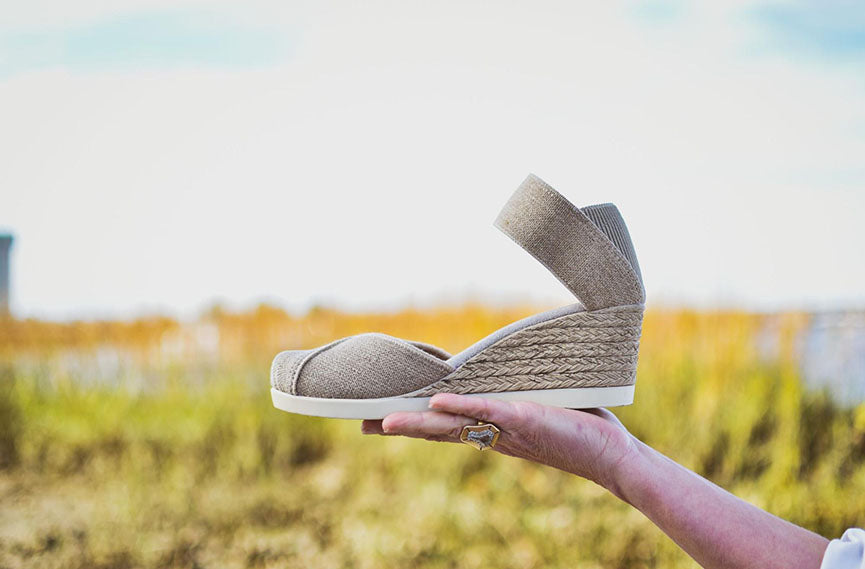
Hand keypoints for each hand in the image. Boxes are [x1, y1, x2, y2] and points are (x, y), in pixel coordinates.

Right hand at [361, 393, 637, 492]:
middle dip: (402, 427)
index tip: (380, 420)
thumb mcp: (541, 408)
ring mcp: (505, 428)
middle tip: (364, 424)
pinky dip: (459, 408)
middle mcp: (492, 434)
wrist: (612, 454)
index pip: (445, 426)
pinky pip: (486, 412)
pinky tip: (434, 405)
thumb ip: (519, 395)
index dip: (413, 422)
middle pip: (438, 431)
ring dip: (418, 424)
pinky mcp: (524, 419)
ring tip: (383, 421)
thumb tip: (509, 374)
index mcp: (492, 430)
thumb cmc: (580, 427)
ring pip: (453, 426)